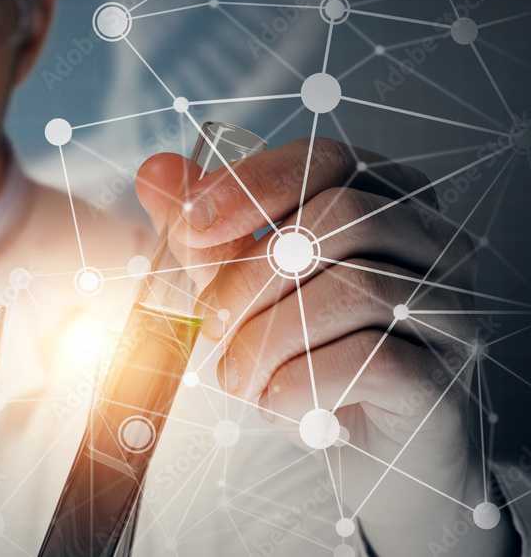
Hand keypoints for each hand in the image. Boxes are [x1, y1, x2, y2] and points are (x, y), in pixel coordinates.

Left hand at [136, 136, 518, 555]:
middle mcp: (432, 242)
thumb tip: (155, 171)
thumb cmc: (308, 348)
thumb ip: (206, 230)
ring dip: (269, 337)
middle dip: (252, 272)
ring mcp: (449, 308)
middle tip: (212, 321)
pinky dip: (302, 383)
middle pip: (343, 217)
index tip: (190, 227)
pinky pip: (372, 360)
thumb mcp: (245, 284)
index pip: (325, 159)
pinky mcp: (446, 375)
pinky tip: (277, 400)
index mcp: (385, 198)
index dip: (251, 185)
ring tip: (236, 375)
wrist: (365, 444)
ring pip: (357, 288)